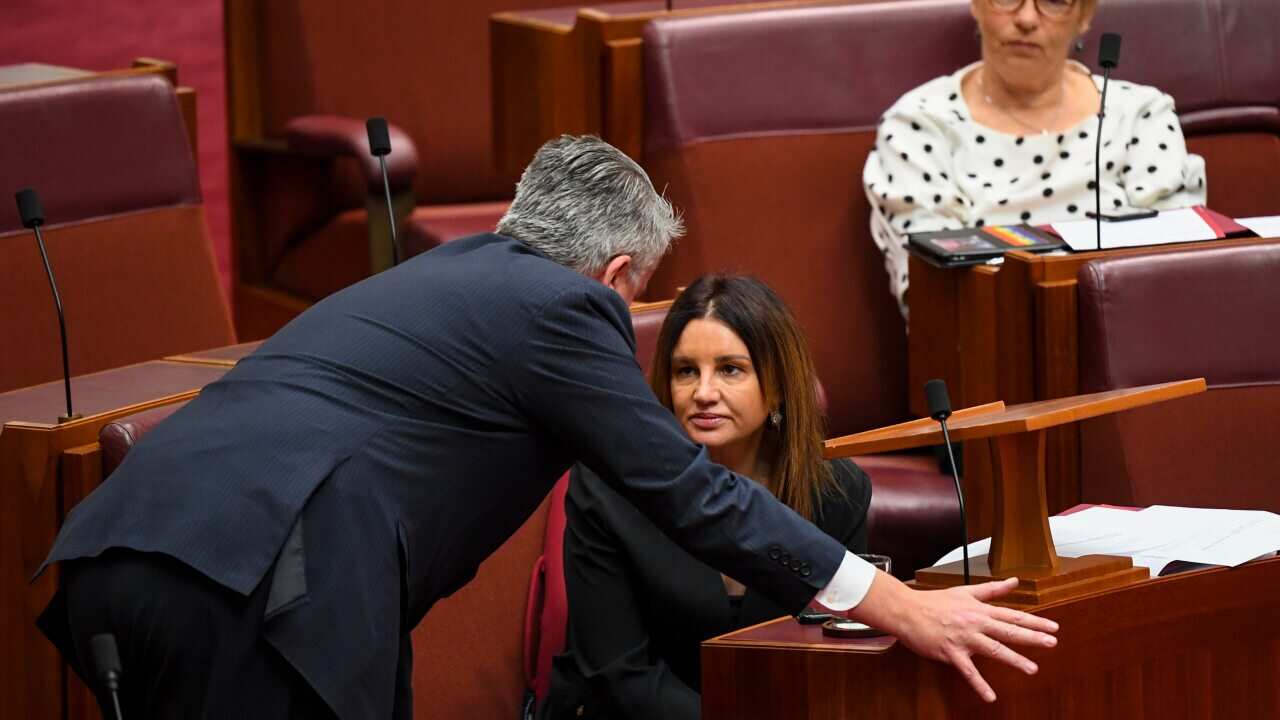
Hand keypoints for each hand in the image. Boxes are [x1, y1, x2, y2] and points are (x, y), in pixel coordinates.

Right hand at [852, 574, 1057, 702]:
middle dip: (1032, 637)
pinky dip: (979, 684)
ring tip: (1032, 669)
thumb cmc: (935, 602)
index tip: (1053, 627)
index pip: (1012, 615)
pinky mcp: (951, 653)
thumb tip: (1013, 582)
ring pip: (993, 649)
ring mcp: (964, 639)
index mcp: (980, 609)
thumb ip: (992, 590)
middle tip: (1051, 643)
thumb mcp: (965, 592)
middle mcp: (975, 623)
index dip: (1034, 621)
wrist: (907, 610)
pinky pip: (968, 671)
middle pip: (1008, 631)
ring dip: (1013, 659)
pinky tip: (990, 696)